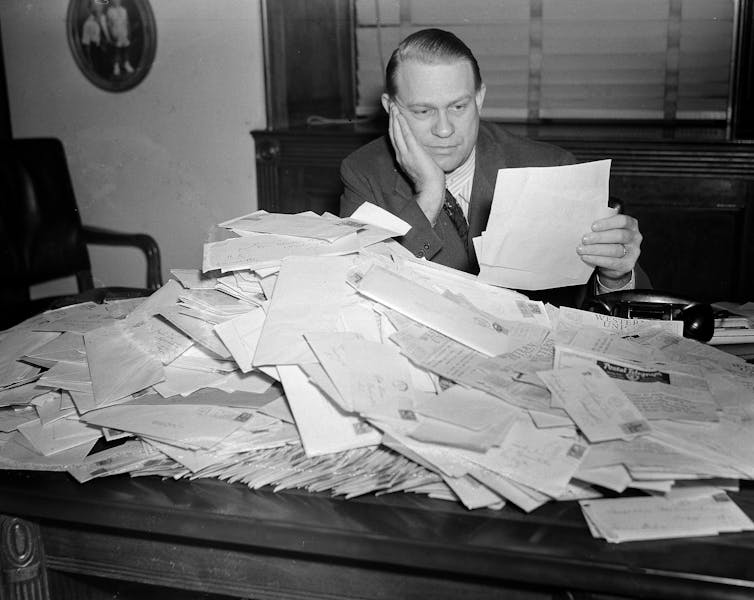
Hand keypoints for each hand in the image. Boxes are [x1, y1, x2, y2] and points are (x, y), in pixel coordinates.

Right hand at [387, 103, 444, 222]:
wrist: (431, 188)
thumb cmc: (429, 179)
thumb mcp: (421, 164)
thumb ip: (418, 156)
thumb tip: (420, 151)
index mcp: (402, 157)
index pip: (395, 137)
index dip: (393, 124)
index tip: (392, 113)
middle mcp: (401, 154)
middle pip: (393, 132)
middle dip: (390, 117)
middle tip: (388, 104)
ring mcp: (406, 153)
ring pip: (397, 132)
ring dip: (394, 117)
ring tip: (392, 105)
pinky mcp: (413, 151)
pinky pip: (405, 134)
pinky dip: (401, 124)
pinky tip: (399, 115)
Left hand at [577, 213, 641, 287]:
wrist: (612, 263)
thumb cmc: (607, 242)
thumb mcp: (606, 231)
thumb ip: (600, 226)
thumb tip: (583, 223)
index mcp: (631, 225)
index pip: (623, 220)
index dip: (608, 223)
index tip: (593, 226)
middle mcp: (635, 237)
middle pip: (619, 235)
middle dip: (600, 237)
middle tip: (584, 239)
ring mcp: (633, 252)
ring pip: (615, 249)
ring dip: (595, 249)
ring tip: (581, 249)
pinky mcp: (628, 264)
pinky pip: (612, 262)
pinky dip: (597, 259)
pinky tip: (586, 257)